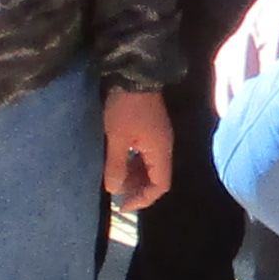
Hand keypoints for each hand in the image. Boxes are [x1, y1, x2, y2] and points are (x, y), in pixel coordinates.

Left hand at [102, 88, 173, 214]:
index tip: (123, 205)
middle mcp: (164, 146)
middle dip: (137, 188)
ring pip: (150, 165)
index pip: (160, 185)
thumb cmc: (125, 108)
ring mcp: (158, 135)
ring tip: (115, 179)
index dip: (143, 199)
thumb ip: (116, 166)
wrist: (134, 73)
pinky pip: (146, 153)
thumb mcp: (117, 138)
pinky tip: (119, 161)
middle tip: (116, 193)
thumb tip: (114, 190)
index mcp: (160, 151)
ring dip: (135, 175)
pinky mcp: (151, 127)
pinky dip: (134, 162)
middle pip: (157, 177)